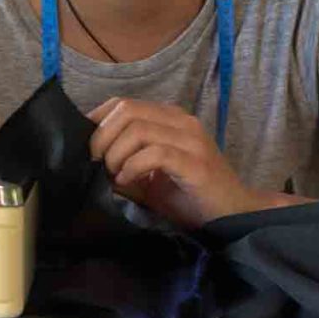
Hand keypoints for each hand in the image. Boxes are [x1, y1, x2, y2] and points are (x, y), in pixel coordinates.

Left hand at [86, 98, 279, 226]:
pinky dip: (133, 167)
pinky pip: (155, 153)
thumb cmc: (188, 196)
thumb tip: (87, 163)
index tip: (86, 148)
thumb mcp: (146, 178)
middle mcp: (180, 121)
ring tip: (114, 176)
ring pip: (138, 128)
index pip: (122, 103)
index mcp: (168, 118)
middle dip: (102, 138)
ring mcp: (190, 139)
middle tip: (97, 165)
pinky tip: (129, 181)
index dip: (97, 121)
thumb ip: (121, 164)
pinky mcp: (195, 162)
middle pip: (126, 110)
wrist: (232, 214)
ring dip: (116, 154)